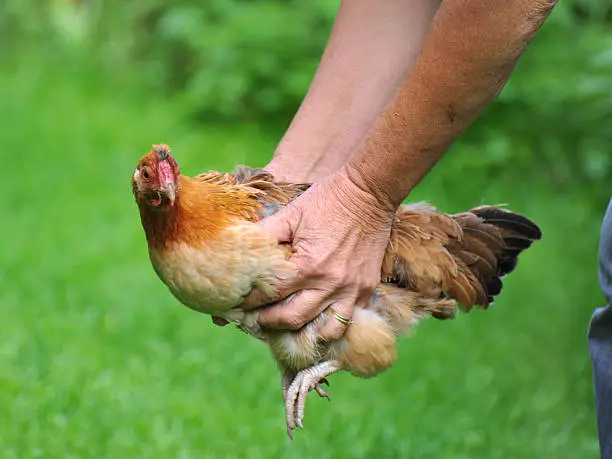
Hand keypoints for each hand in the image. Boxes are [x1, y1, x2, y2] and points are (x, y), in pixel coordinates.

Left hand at [250, 168, 394, 340]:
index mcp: (307, 266)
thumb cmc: (327, 200)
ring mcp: (351, 290)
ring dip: (303, 332)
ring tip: (287, 324)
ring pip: (324, 330)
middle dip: (267, 322)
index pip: (269, 294)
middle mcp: (330, 284)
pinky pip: (348, 318)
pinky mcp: (366, 288)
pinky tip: (317, 319)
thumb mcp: (290, 214)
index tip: (236, 304)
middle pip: (291, 319)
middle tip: (254, 318)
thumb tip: (236, 248)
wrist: (369, 192)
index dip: (248, 301)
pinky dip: (331, 323)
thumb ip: (263, 234)